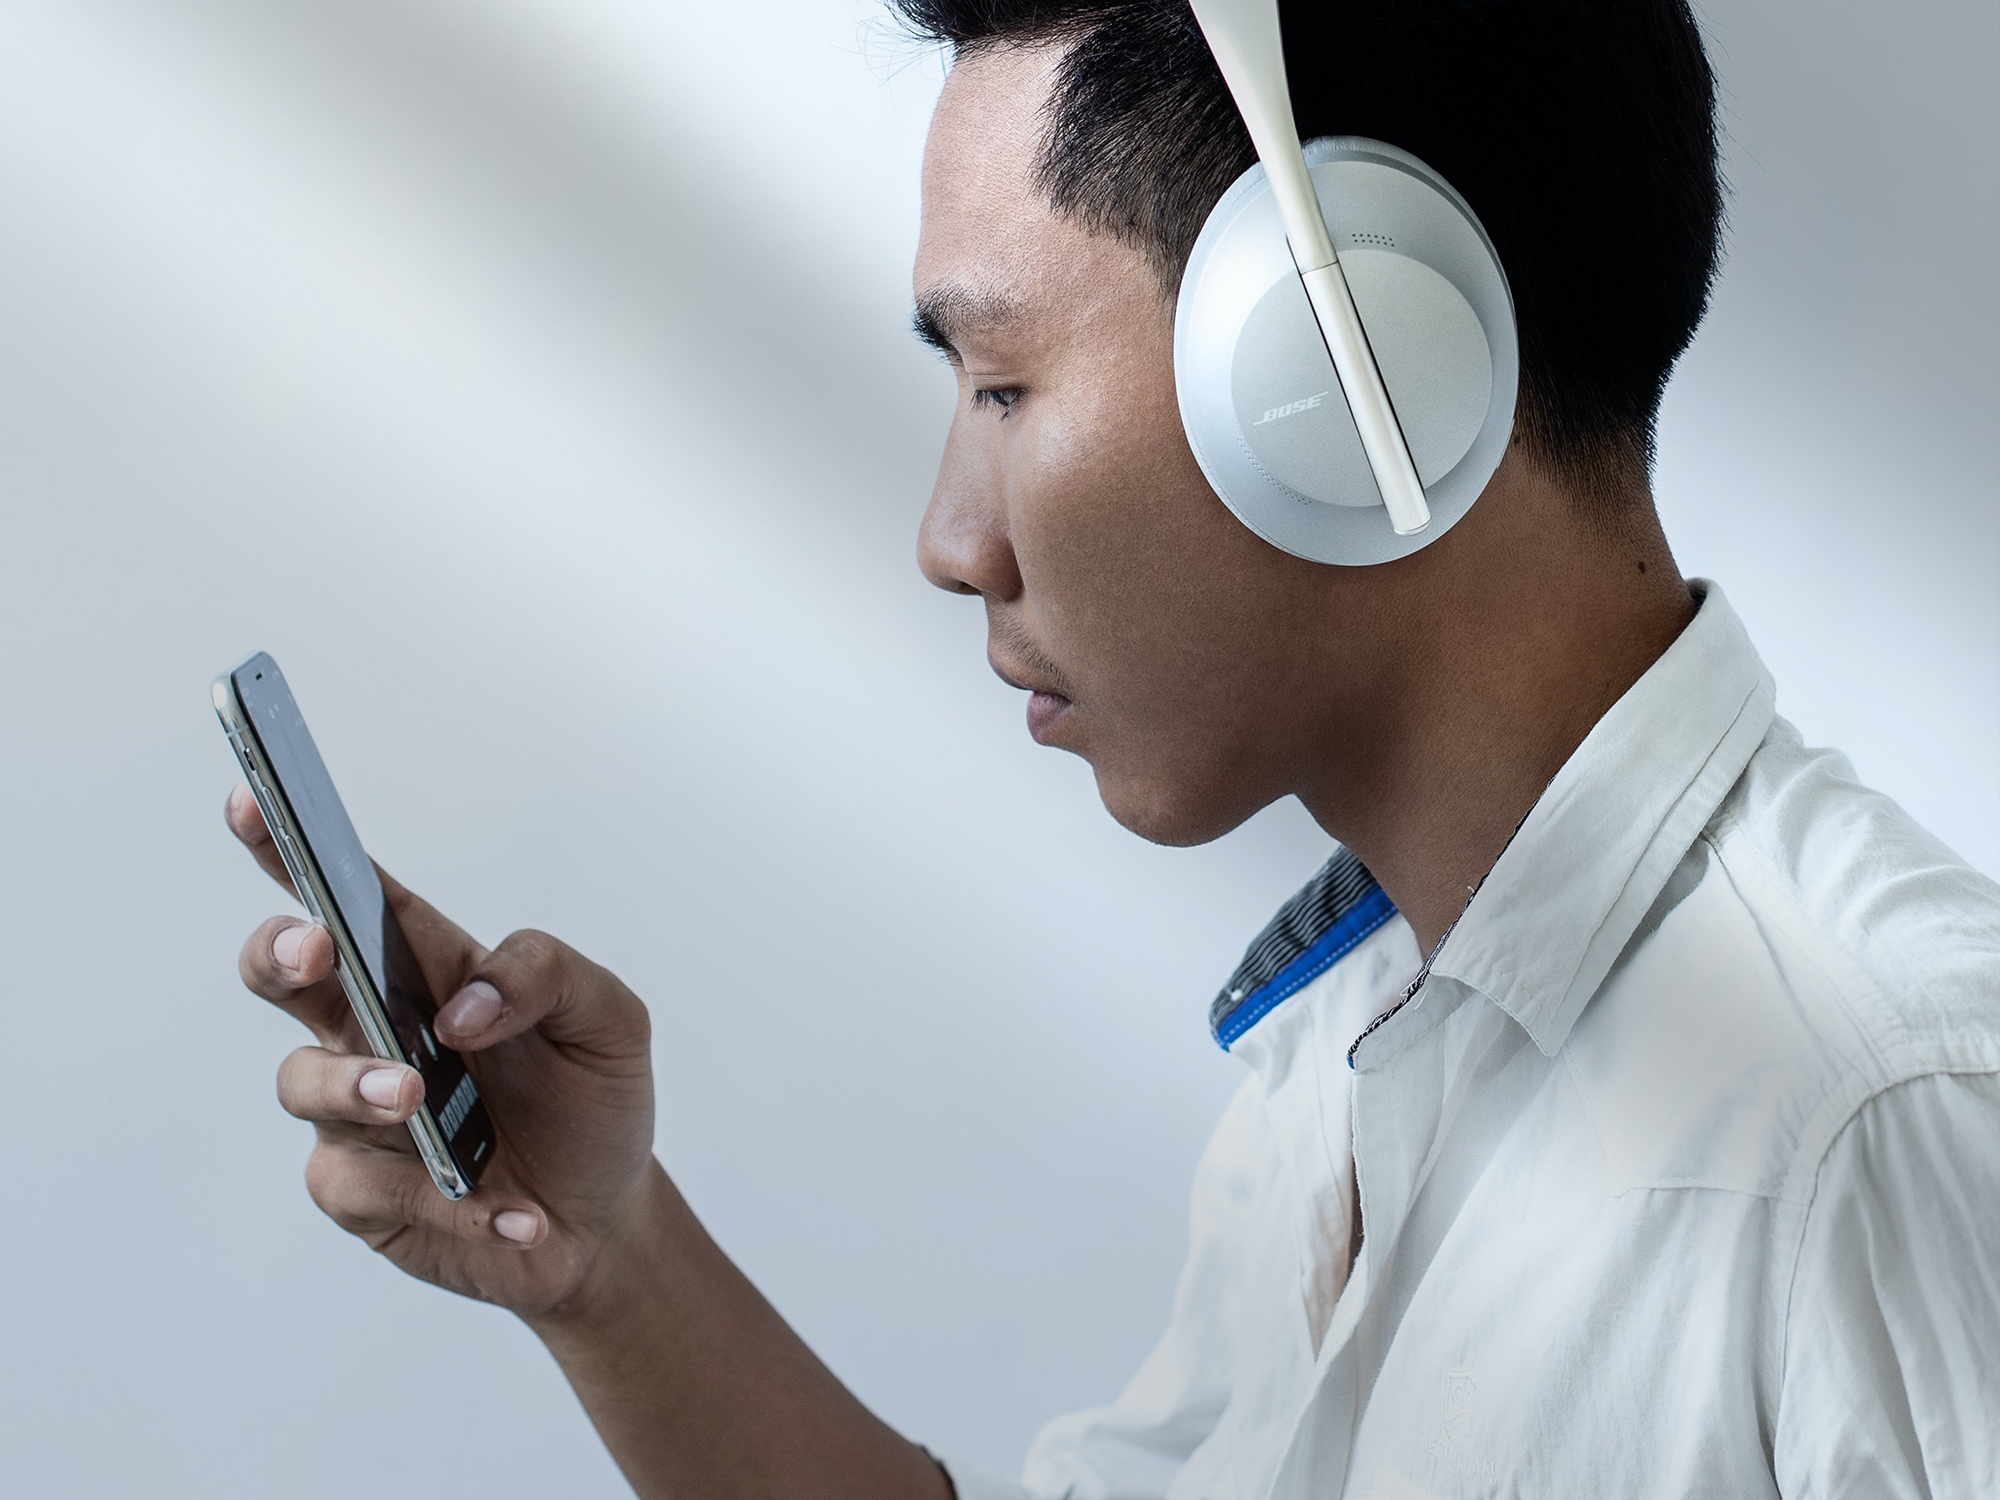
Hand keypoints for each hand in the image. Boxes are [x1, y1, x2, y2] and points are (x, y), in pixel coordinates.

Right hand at [227, 784, 657, 1319]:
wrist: (605, 1216)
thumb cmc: (591, 1100)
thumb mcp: (607, 1019)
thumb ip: (545, 977)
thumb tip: (461, 1007)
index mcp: (428, 970)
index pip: (350, 895)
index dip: (291, 847)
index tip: (254, 800)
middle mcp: (375, 1031)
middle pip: (284, 971)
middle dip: (281, 951)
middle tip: (317, 949)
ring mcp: (357, 1113)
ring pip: (304, 1082)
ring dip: (356, 1085)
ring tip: (416, 1097)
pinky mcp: (363, 1193)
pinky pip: (368, 1188)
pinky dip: (448, 1201)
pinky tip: (513, 1213)